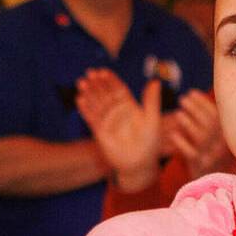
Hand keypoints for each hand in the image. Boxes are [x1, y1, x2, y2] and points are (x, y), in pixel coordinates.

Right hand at [75, 68, 160, 191]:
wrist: (139, 164)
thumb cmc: (150, 143)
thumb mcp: (152, 119)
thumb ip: (151, 101)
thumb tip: (155, 81)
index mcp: (130, 106)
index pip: (118, 89)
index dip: (110, 80)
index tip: (103, 71)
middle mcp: (117, 112)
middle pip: (105, 93)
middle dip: (97, 84)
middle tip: (90, 73)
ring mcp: (108, 121)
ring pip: (96, 104)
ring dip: (89, 93)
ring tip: (82, 83)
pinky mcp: (100, 132)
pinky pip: (91, 118)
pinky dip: (85, 109)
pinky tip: (80, 99)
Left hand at [164, 89, 231, 179]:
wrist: (214, 184)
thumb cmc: (212, 154)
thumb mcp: (216, 137)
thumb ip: (210, 119)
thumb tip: (195, 94)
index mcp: (230, 135)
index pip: (217, 114)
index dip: (203, 102)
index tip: (191, 93)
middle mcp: (224, 145)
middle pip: (210, 123)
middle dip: (195, 108)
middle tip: (182, 100)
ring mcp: (213, 156)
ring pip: (200, 137)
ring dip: (188, 123)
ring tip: (178, 114)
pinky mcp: (202, 167)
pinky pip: (190, 153)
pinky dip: (181, 143)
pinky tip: (173, 135)